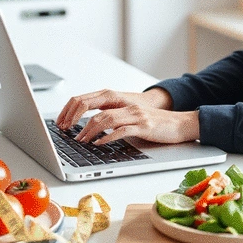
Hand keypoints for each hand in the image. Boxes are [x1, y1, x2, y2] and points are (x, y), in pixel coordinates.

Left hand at [55, 88, 198, 144]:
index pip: (89, 99)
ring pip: (106, 118)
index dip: (72, 110)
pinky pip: (122, 130)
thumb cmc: (155, 123)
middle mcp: (126, 105)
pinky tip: (99, 143)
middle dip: (77, 120)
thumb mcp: (131, 118)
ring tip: (81, 141)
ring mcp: (135, 115)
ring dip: (90, 131)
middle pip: (95, 107)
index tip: (61, 122)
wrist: (180, 124)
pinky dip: (108, 137)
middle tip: (67, 133)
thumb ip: (115, 119)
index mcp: (120, 101)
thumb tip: (94, 128)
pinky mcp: (144, 126)